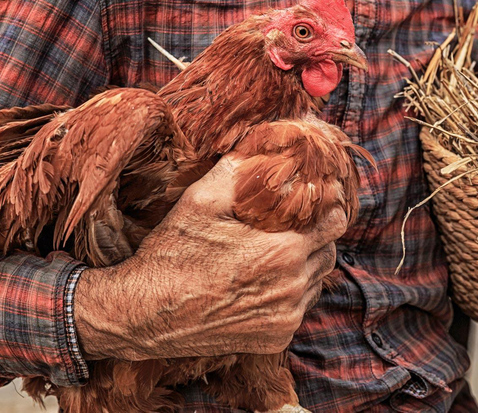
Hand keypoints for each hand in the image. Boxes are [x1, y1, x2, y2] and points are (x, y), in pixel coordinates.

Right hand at [74, 154, 344, 359]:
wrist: (142, 314)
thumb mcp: (202, 198)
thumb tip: (267, 138)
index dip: (329, 206)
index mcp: (284, 251)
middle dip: (317, 236)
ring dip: (305, 266)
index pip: (335, 222)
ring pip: (316, 282)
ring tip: (273, 254)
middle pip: (329, 252)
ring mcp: (285, 317)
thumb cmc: (172, 252)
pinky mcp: (274, 339)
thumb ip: (241, 166)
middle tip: (293, 226)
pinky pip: (298, 309)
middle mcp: (293, 288)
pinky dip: (289, 295)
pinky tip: (261, 283)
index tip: (320, 198)